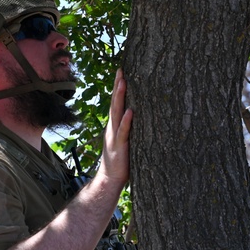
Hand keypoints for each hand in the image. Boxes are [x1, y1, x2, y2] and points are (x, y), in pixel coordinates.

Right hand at [99, 69, 131, 186]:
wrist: (110, 179)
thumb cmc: (121, 160)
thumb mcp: (125, 140)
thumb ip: (129, 127)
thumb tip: (138, 113)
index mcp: (115, 125)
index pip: (116, 102)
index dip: (118, 87)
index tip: (122, 71)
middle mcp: (113, 127)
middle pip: (114, 103)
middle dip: (117, 86)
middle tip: (121, 70)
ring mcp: (115, 136)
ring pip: (117, 113)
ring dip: (120, 98)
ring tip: (123, 83)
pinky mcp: (120, 147)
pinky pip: (123, 132)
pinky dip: (126, 121)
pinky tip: (130, 111)